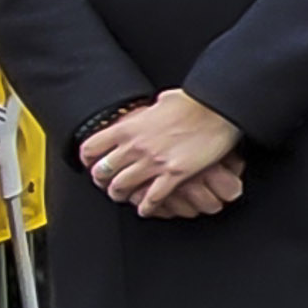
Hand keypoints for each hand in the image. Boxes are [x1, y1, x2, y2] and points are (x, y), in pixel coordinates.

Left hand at [83, 92, 241, 209]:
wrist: (219, 108)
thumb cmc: (196, 101)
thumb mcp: (165, 99)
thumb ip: (153, 108)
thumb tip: (157, 105)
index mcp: (129, 128)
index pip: (91, 148)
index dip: (89, 160)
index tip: (93, 164)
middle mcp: (135, 147)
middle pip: (103, 172)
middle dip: (103, 181)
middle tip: (108, 184)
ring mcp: (153, 162)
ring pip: (122, 188)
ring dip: (121, 195)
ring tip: (126, 197)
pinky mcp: (174, 174)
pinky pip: (152, 198)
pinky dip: (146, 206)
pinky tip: (147, 208)